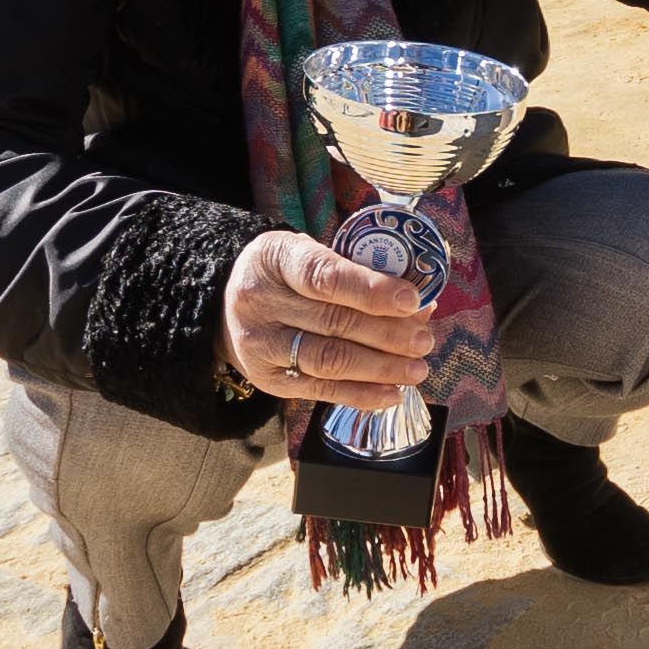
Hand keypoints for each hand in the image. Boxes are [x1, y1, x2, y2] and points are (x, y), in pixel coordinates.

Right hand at [217, 231, 434, 410]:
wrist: (224, 305)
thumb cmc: (284, 275)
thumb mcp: (309, 254)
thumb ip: (357, 273)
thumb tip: (420, 304)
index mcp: (274, 259)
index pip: (323, 275)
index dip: (370, 290)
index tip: (411, 300)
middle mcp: (260, 302)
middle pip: (332, 322)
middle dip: (387, 334)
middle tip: (423, 340)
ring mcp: (260, 344)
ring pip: (328, 360)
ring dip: (379, 367)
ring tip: (416, 369)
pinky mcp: (268, 379)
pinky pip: (320, 390)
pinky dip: (360, 394)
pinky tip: (392, 392)